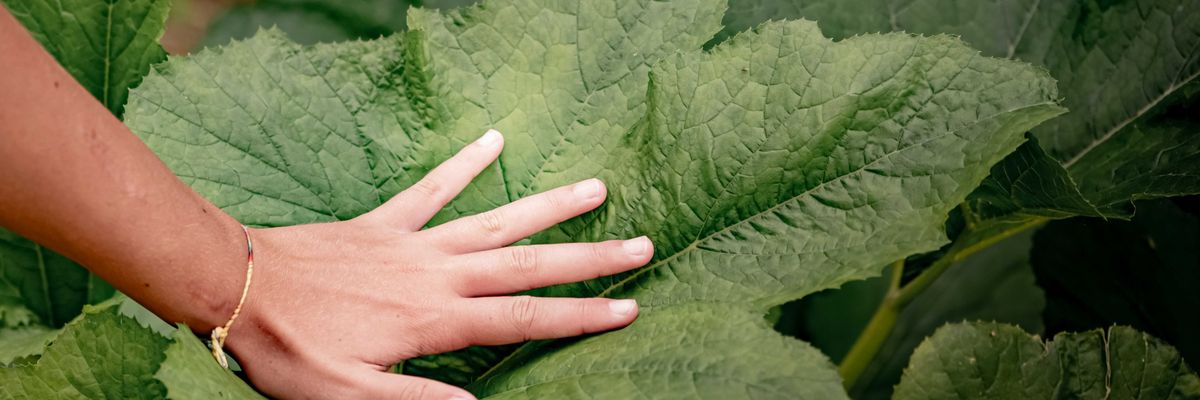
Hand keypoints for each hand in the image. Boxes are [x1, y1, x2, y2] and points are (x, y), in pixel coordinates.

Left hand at [223, 130, 652, 398]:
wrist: (237, 288)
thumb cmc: (292, 351)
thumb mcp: (350, 397)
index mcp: (435, 318)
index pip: (524, 319)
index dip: (580, 316)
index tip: (628, 307)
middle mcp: (436, 273)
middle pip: (527, 263)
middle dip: (588, 256)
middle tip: (640, 244)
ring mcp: (413, 242)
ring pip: (495, 219)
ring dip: (548, 205)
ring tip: (595, 186)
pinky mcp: (384, 223)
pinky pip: (431, 190)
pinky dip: (462, 165)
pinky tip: (492, 140)